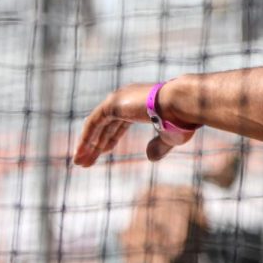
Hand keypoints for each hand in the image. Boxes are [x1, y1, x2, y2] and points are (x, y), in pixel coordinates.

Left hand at [73, 83, 195, 166]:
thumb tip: (149, 157)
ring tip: (80, 163)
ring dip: (87, 144)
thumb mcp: (169, 137)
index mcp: (141, 104)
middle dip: (96, 144)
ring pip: (96, 125)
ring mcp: (119, 100)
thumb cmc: (181, 119)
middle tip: (86, 161)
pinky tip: (81, 153)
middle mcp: (127, 99)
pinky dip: (86, 138)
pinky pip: (93, 123)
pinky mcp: (113, 103)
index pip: (119, 123)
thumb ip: (158, 146)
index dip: (110, 139)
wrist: (182, 104)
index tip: (104, 152)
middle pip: (105, 125)